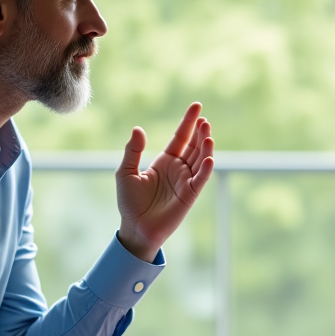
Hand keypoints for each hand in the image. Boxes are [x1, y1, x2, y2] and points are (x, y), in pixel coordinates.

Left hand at [116, 103, 213, 261]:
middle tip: (204, 120)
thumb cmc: (130, 203)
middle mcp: (178, 169)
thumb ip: (132, 151)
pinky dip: (206, 169)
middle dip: (200, 132)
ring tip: (207, 134)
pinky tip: (209, 158)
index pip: (181, 137)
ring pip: (200, 160)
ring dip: (205, 147)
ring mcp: (186, 181)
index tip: (197, 107)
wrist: (135, 228)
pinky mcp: (190, 195)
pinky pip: (200, 180)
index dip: (188, 122)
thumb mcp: (125, 172)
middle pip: (194, 146)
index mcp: (165, 161)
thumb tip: (138, 129)